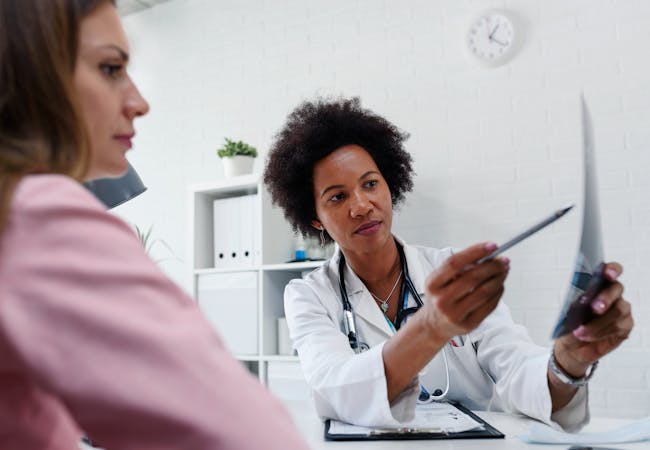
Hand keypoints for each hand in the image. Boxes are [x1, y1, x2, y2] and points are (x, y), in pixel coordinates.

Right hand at [421, 242, 509, 341]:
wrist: (434, 324)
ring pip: (484, 292)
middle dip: (492, 266)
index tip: (492, 246)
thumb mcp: (441, 279)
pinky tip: (500, 285)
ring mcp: (455, 314)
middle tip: (503, 260)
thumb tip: (489, 255)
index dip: (475, 252)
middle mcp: (442, 300)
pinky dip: (498, 292)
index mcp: (433, 284)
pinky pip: (490, 305)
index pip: (455, 263)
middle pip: (473, 277)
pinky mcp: (469, 324)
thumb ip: (460, 267)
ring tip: (504, 271)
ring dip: (499, 278)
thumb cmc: (441, 296)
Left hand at [553, 262, 632, 376]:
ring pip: (618, 310)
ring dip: (598, 322)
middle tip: (594, 308)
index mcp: (597, 285)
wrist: (571, 347)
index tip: (607, 273)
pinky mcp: (625, 326)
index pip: (611, 271)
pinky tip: (588, 336)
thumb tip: (582, 302)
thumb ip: (576, 305)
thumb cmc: (570, 324)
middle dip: (605, 298)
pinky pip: (618, 327)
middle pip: (616, 289)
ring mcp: (620, 310)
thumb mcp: (567, 314)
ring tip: (580, 331)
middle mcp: (612, 295)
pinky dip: (601, 332)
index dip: (612, 270)